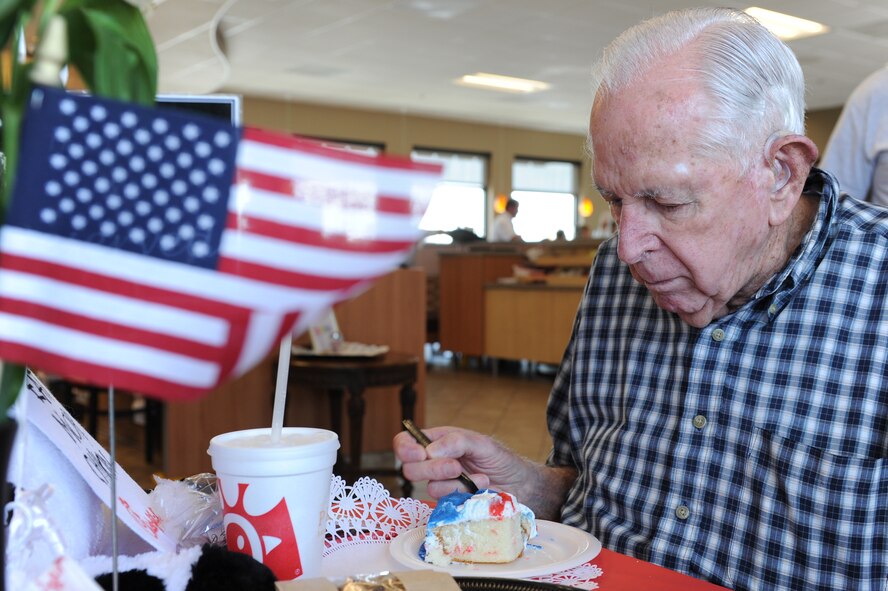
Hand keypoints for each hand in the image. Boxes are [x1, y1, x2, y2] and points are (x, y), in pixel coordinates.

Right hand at [394, 426, 533, 498]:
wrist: (520, 485)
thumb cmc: (500, 459)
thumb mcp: (481, 443)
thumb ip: (456, 441)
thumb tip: (430, 451)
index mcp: (436, 442)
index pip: (405, 442)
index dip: (405, 449)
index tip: (420, 455)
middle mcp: (434, 463)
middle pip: (410, 468)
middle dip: (433, 469)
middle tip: (455, 467)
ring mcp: (442, 484)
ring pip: (430, 487)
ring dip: (456, 482)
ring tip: (478, 477)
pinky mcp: (451, 503)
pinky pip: (446, 502)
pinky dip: (465, 494)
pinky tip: (480, 487)